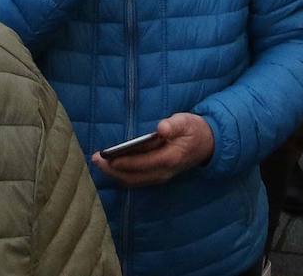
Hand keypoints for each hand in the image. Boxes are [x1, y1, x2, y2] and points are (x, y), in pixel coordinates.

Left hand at [91, 113, 214, 187]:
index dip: (123, 161)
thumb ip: (174, 124)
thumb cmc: (194, 130)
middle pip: (132, 177)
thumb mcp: (187, 121)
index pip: (142, 163)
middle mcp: (164, 172)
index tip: (105, 156)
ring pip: (132, 181)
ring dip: (114, 174)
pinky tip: (112, 167)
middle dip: (112, 170)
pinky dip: (122, 175)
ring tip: (99, 163)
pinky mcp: (157, 177)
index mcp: (171, 158)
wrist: (208, 144)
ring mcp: (160, 177)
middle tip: (95, 159)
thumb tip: (162, 128)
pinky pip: (136, 180)